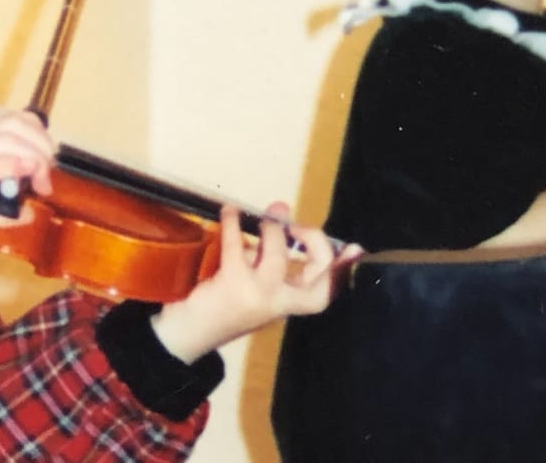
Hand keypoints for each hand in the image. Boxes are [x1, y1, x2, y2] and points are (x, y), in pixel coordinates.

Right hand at [0, 108, 55, 247]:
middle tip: (46, 174)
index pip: (8, 123)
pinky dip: (10, 164)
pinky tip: (26, 171)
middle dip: (40, 143)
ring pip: (5, 136)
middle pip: (13, 123)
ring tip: (40, 175)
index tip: (45, 171)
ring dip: (31, 153)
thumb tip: (28, 213)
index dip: (36, 138)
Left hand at [149, 203, 362, 363]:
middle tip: (296, 225)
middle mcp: (279, 305)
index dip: (342, 271)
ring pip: (279, 256)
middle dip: (315, 243)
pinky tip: (229, 212)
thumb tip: (279, 214)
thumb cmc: (225, 305)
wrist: (189, 333)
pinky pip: (239, 246)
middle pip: (316, 278)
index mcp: (288, 306)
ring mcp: (258, 295)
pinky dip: (234, 223)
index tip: (356, 250)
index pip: (326, 293)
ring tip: (264, 216)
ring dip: (272, 229)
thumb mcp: (257, 287)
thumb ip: (269, 259)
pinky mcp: (233, 284)